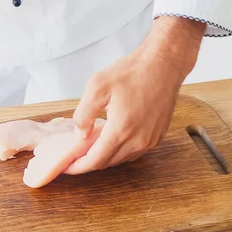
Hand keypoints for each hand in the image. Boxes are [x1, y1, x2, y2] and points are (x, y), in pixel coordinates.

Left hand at [65, 16, 205, 174]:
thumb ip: (83, 114)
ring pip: (121, 159)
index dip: (78, 167)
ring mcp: (150, 140)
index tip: (67, 167)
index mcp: (121, 130)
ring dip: (105, 157)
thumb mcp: (97, 87)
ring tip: (91, 147)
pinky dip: (120, 150)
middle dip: (89, 163)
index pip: (95, 161)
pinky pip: (134, 152)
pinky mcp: (157, 136)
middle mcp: (138, 140)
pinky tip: (112, 139)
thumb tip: (79, 134)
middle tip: (75, 157)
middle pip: (107, 163)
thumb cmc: (132, 72)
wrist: (164, 64)